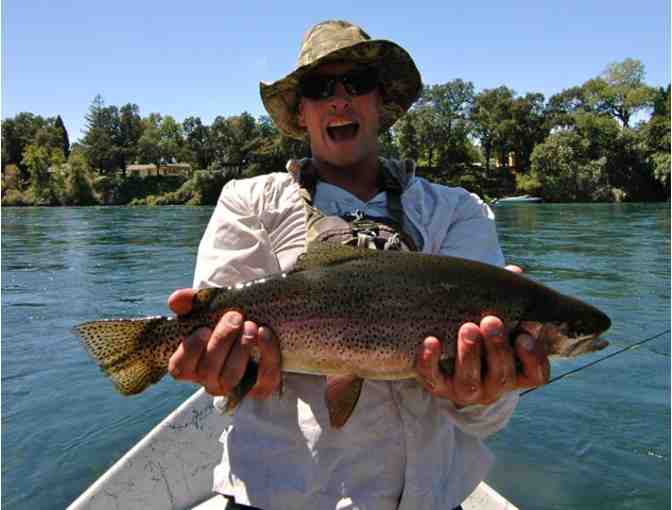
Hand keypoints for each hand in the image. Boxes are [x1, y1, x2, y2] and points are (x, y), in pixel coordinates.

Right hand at [166, 289, 281, 397]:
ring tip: (250, 326)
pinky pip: (264, 375)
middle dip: (221, 341)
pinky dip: (266, 352)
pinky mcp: (262, 387)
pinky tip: (264, 332)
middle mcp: (211, 381)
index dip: (190, 350)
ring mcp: (236, 387)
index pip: (179, 368)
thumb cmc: (227, 324)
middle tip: (235, 317)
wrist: (263, 327)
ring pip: (231, 377)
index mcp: (193, 365)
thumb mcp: (208, 310)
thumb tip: (175, 301)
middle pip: (208, 371)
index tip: (204, 329)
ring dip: (240, 349)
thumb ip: (190, 302)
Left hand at [415, 264, 549, 406]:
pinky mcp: (436, 385)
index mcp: (514, 370)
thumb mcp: (494, 317)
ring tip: (467, 327)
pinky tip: (431, 340)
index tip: (523, 335)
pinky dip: (429, 360)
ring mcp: (464, 389)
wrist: (442, 352)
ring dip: (469, 354)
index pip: (536, 374)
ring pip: (470, 382)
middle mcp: (493, 386)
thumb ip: (506, 298)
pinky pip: (432, 377)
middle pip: (502, 376)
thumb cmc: (479, 330)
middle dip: (497, 348)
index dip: (533, 358)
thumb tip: (515, 272)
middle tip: (491, 321)